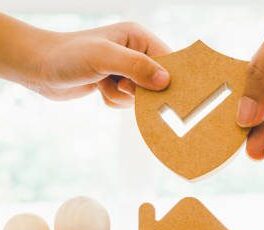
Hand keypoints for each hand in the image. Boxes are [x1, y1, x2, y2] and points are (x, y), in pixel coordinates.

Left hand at [0, 15, 170, 106]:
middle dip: (139, 91)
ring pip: (141, 96)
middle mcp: (135, 53)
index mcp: (138, 38)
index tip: (166, 95)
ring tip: (104, 85)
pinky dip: (114, 101)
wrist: (40, 68)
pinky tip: (99, 90)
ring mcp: (125, 70)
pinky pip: (127, 102)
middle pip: (157, 82)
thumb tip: (165, 81)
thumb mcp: (104, 57)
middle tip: (121, 85)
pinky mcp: (116, 84)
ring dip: (122, 97)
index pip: (168, 61)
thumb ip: (136, 67)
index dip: (169, 79)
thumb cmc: (69, 56)